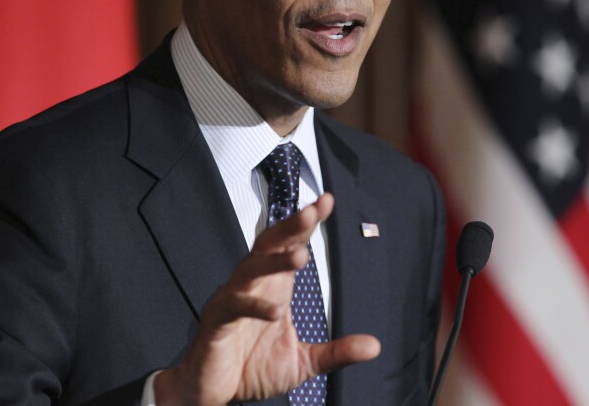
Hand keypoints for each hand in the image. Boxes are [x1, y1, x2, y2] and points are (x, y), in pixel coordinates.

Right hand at [153, 193, 379, 404]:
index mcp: (274, 287)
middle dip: (290, 227)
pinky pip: (235, 306)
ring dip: (275, 260)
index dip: (307, 224)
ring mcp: (232, 299)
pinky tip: (276, 310)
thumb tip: (374, 346)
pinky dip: (255, 306)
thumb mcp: (302, 362)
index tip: (326, 201)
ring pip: (251, 267)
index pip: (291, 245)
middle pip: (269, 245)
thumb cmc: (251, 369)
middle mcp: (253, 285)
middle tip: (311, 211)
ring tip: (300, 256)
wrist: (214, 394)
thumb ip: (336, 352)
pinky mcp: (217, 321)